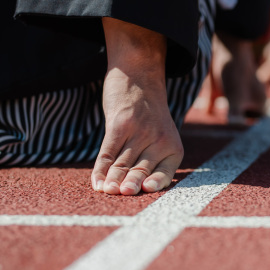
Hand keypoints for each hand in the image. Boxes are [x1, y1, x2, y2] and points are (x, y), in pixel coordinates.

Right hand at [91, 18, 182, 194]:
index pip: (166, 172)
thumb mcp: (161, 137)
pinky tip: (97, 181)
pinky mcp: (121, 123)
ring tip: (108, 191)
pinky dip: (101, 168)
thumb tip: (131, 190)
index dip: (157, 182)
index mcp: (173, 148)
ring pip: (123, 162)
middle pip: (142, 168)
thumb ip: (153, 161)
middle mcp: (159, 140)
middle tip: (124, 193)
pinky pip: (108, 151)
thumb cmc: (149, 116)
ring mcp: (140, 131)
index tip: (147, 189)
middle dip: (132, 182)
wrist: (139, 76)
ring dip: (113, 179)